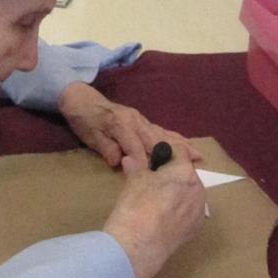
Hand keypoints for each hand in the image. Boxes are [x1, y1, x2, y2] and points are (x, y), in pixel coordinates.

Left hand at [57, 82, 201, 166]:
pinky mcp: (140, 120)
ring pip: (162, 133)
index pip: (138, 147)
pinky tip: (184, 143)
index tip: (159, 178)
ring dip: (180, 144)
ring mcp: (139, 119)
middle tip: (194, 165)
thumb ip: (105, 148)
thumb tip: (119, 162)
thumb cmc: (84, 119)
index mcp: (122, 125)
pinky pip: (159, 130)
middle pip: (157, 139)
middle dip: (176, 152)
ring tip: (197, 154)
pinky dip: (173, 137)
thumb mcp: (89, 136)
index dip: (148, 163)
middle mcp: (135, 120)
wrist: (80, 99)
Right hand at [103, 139, 205, 277]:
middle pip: (186, 173)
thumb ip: (137, 166)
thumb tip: (132, 159)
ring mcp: (200, 211)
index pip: (179, 151)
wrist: (139, 245)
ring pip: (190, 193)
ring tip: (157, 199)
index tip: (154, 157)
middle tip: (152, 179)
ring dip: (177, 191)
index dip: (165, 151)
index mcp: (185, 172)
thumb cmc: (136, 205)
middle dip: (172, 173)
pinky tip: (164, 216)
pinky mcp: (197, 229)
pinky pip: (190, 211)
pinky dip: (180, 209)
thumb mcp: (133, 180)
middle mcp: (199, 189)